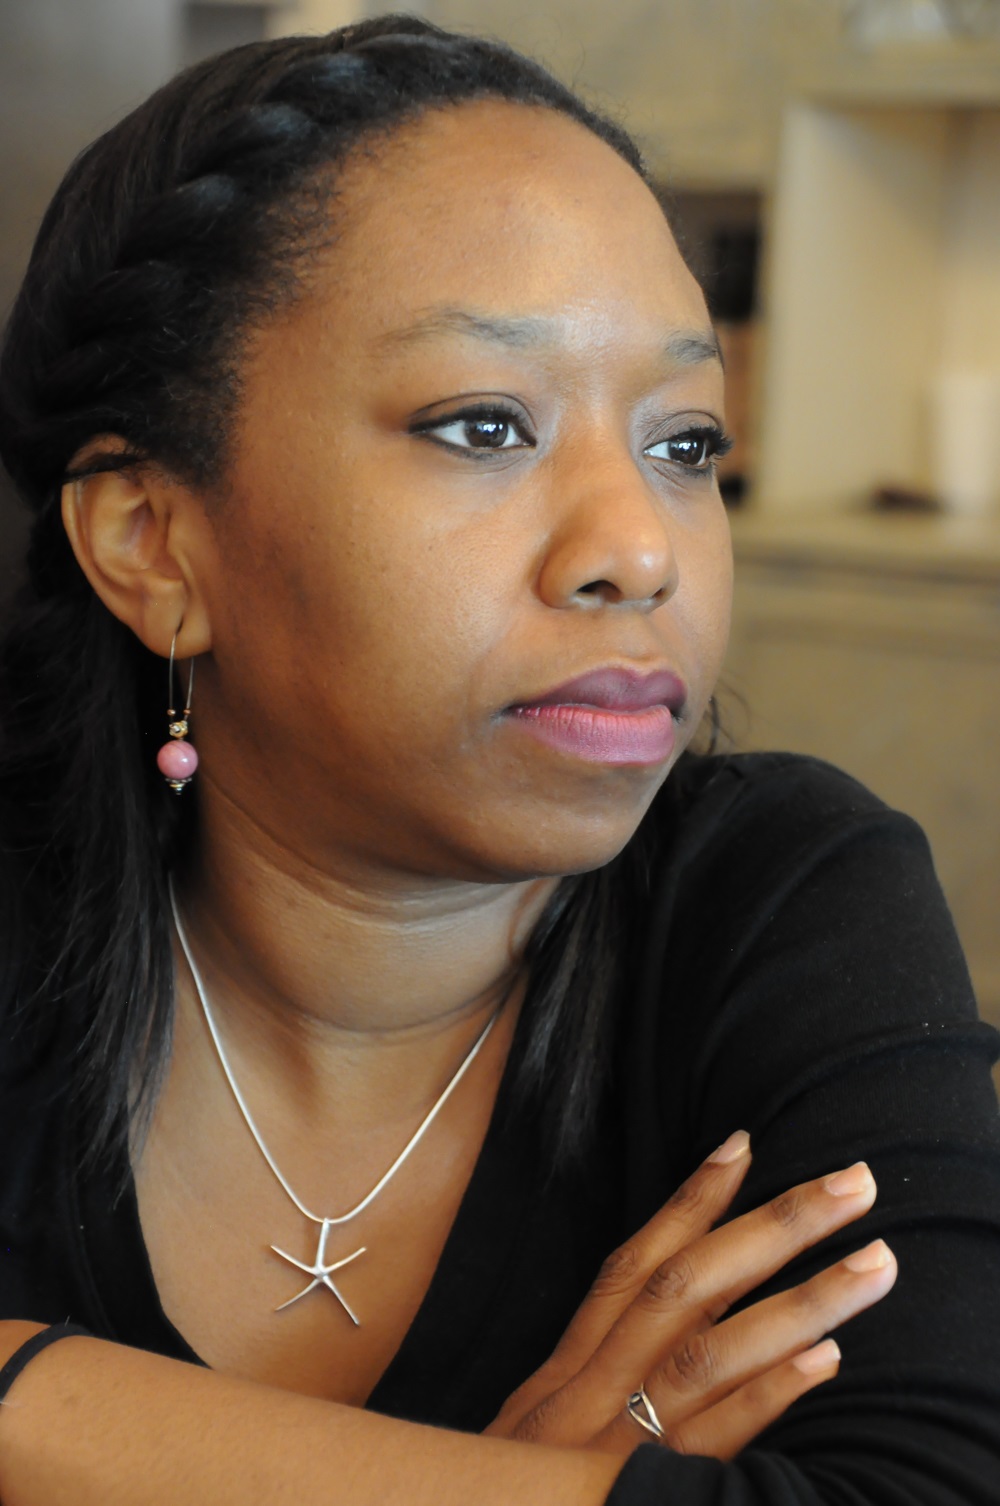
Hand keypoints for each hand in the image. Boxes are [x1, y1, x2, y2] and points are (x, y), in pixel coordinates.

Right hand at [487, 1134, 895, 1460]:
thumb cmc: (509, 1493)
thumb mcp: (538, 1429)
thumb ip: (593, 1376)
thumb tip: (675, 1317)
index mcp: (566, 1368)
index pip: (633, 1265)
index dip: (689, 1202)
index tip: (746, 1143)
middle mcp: (589, 1389)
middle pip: (686, 1287)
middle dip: (773, 1228)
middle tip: (855, 1183)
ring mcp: (614, 1440)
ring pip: (710, 1352)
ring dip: (799, 1300)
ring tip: (874, 1263)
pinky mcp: (633, 1491)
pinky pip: (709, 1441)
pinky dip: (765, 1397)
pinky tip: (825, 1360)